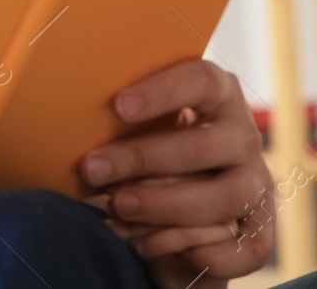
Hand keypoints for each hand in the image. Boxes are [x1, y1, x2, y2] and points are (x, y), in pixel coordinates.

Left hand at [78, 60, 273, 285]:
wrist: (176, 212)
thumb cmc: (145, 152)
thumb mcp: (133, 127)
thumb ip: (118, 119)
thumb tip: (71, 120)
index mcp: (216, 95)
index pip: (200, 80)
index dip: (162, 92)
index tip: (119, 106)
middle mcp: (242, 136)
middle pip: (203, 146)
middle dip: (142, 160)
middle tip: (93, 169)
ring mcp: (256, 184)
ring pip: (224, 198)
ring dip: (162, 206)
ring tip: (114, 207)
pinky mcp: (258, 230)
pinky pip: (237, 247)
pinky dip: (187, 247)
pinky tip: (146, 243)